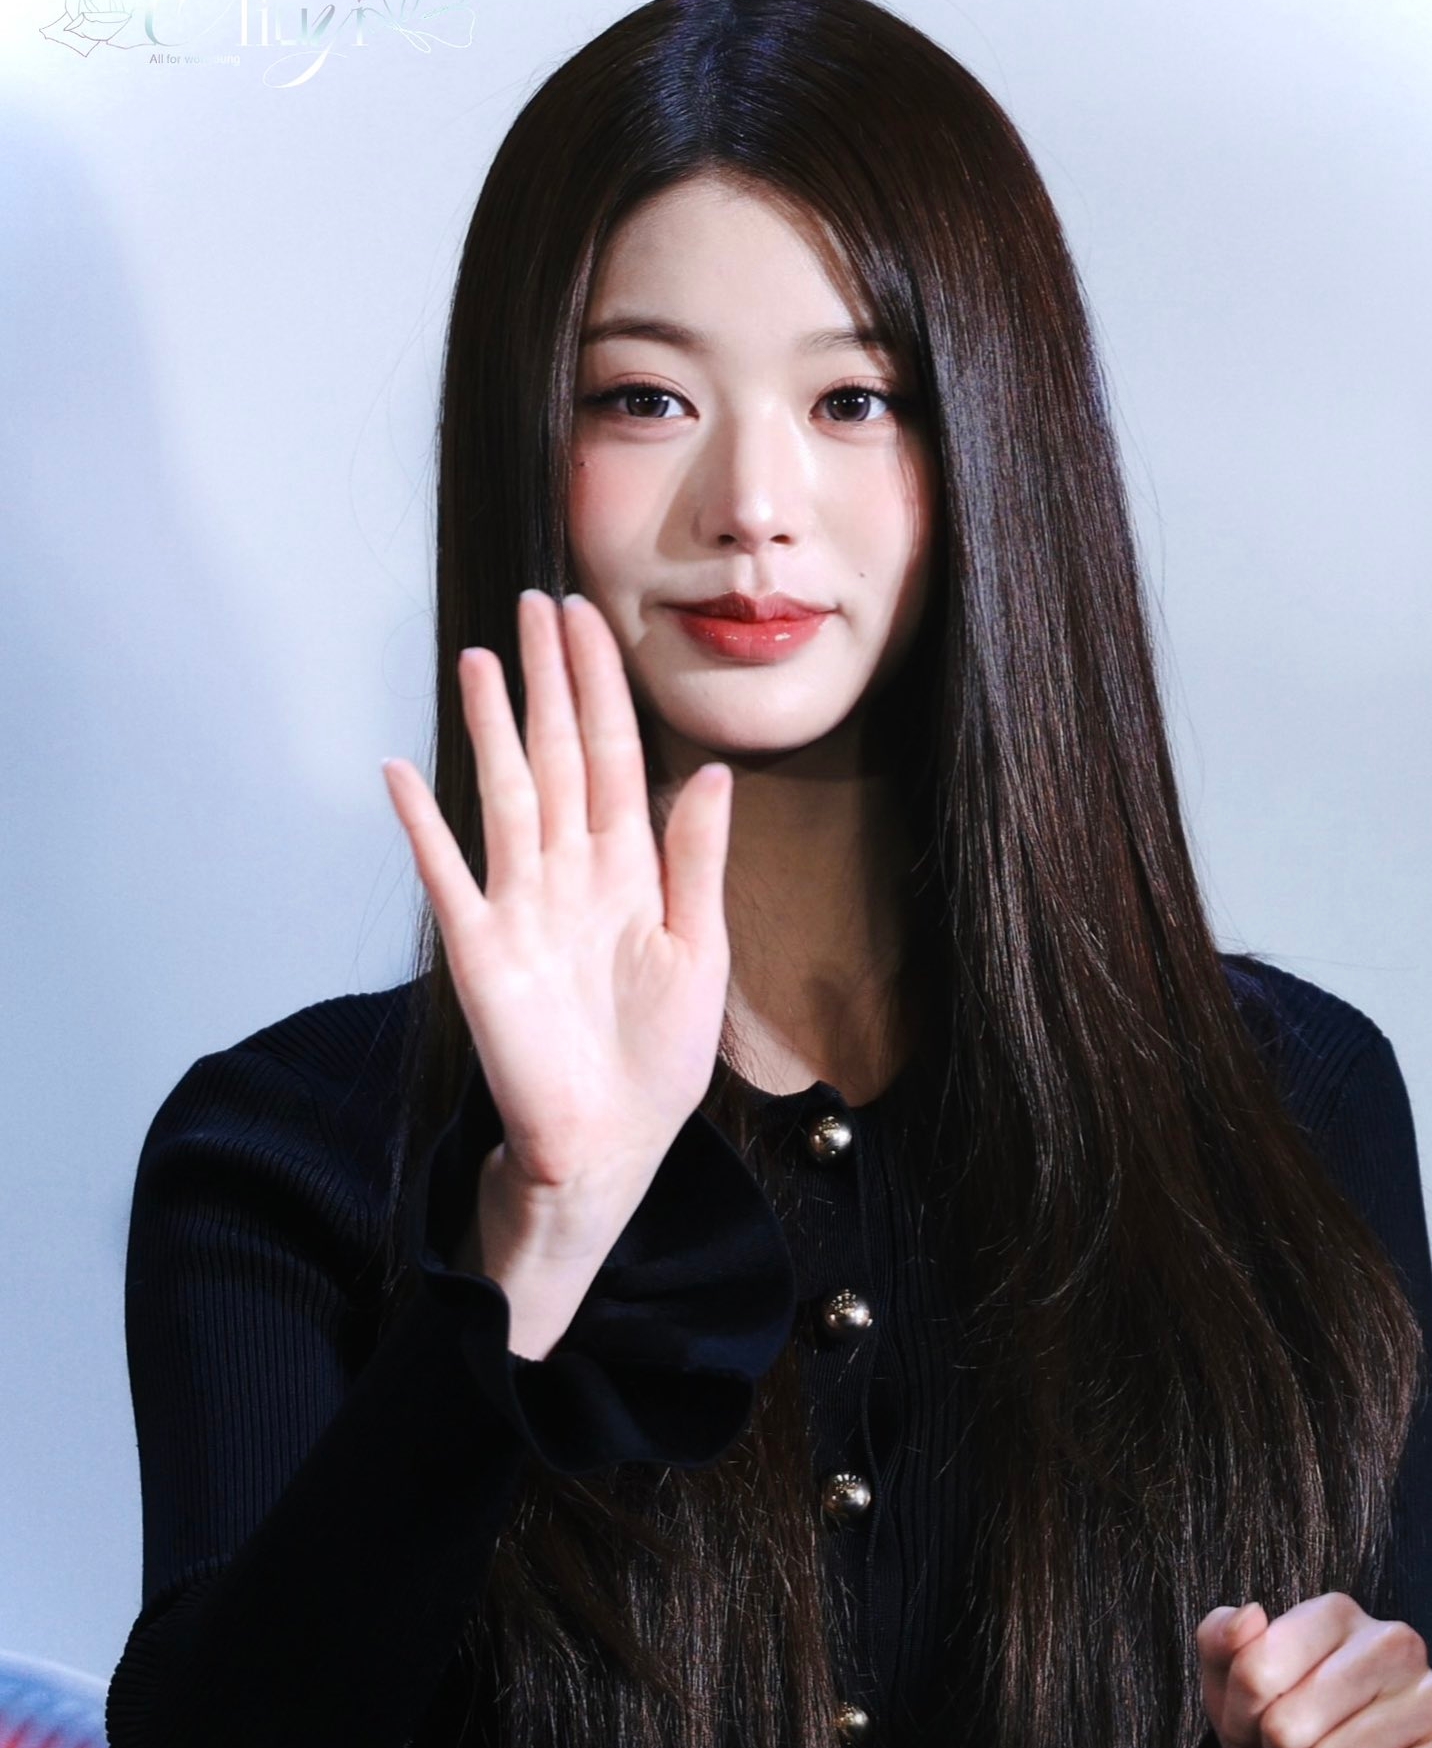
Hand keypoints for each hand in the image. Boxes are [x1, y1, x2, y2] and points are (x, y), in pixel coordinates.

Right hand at [382, 589, 734, 1259]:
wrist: (611, 1142)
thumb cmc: (660, 1058)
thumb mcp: (699, 954)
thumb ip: (697, 862)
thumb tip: (714, 773)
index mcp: (632, 870)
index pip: (615, 756)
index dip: (602, 687)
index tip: (590, 620)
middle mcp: (572, 873)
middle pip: (557, 756)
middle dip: (549, 682)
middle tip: (536, 605)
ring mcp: (521, 905)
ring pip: (505, 794)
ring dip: (491, 728)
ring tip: (479, 659)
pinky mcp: (480, 950)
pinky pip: (447, 874)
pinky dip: (423, 825)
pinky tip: (401, 772)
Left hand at [1197, 1593, 1431, 1747]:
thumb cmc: (1284, 1722)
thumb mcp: (1231, 1679)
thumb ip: (1220, 1638)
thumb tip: (1249, 1617)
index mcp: (1335, 1612)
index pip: (1256, 1671)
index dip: (1237, 1719)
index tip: (1244, 1731)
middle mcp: (1391, 1641)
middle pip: (1289, 1724)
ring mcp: (1431, 1693)